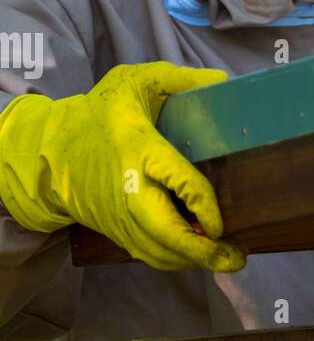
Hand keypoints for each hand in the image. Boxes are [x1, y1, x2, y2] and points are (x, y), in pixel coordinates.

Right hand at [0, 62, 246, 271]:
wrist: (50, 151)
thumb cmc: (98, 114)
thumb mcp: (134, 82)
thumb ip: (179, 79)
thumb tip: (223, 82)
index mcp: (138, 148)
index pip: (176, 179)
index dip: (202, 204)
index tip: (222, 222)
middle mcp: (130, 189)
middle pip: (164, 231)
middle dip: (201, 251)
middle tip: (236, 257)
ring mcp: (121, 216)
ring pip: (158, 252)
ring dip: (194, 261)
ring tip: (229, 259)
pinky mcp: (118, 231)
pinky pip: (150, 255)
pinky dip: (177, 261)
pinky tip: (202, 255)